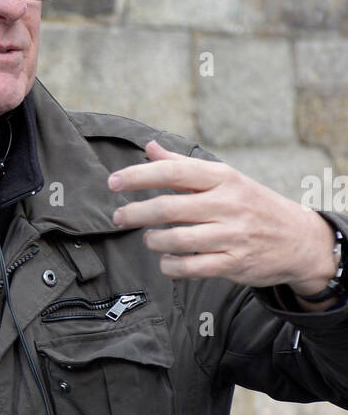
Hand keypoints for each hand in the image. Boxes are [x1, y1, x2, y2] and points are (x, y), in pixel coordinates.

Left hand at [109, 139, 338, 295]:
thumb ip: (185, 165)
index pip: (174, 171)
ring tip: (150, 239)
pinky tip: (166, 261)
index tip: (113, 181)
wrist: (301, 240)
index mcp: (223, 178)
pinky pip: (190, 267)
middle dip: (135, 212)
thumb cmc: (253, 206)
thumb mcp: (226, 179)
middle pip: (168, 207)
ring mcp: (232, 235)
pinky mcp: (234, 263)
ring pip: (176, 240)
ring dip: (153, 241)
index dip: (139, 176)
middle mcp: (227, 204)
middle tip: (118, 217)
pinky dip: (170, 266)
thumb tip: (150, 147)